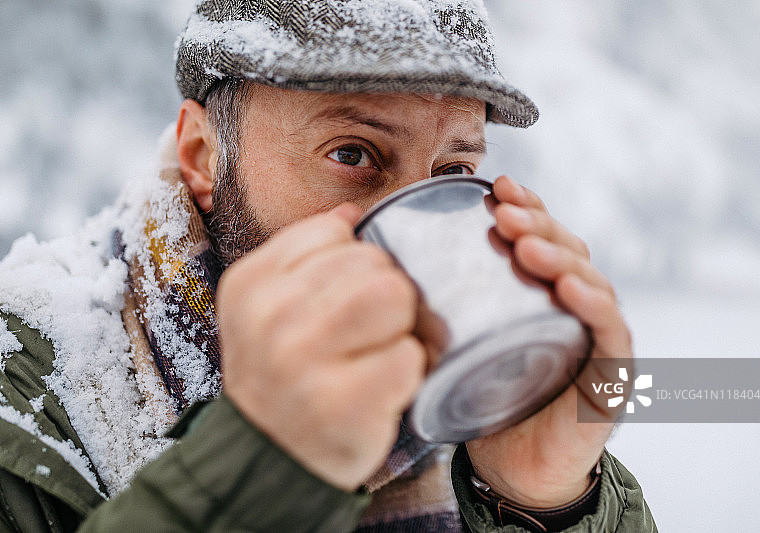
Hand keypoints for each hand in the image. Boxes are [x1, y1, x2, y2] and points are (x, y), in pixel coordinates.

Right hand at [217, 204, 426, 490]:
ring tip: (380, 350)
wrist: (268, 456)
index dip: (357, 260)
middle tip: (371, 330)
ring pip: (395, 297)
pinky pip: (409, 356)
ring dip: (401, 327)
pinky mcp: (343, 404)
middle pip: (374, 262)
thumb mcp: (269, 306)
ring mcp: (303, 360)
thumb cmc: (283, 373)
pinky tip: (382, 385)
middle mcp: (271, 316)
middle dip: (386, 293)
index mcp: (252, 282)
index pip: (335, 230)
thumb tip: (352, 212)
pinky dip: (408, 371)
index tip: (347, 294)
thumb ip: (306, 255)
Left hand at [466, 176, 630, 507]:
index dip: (527, 206)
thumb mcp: (461, 343)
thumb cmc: (486, 401)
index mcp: (542, 294)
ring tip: (526, 244)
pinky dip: (593, 307)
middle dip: (537, 224)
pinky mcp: (609, 375)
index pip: (542, 238)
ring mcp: (595, 338)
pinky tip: (567, 288)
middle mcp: (574, 307)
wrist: (515, 470)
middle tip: (505, 212)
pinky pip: (610, 334)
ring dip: (560, 256)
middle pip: (567, 250)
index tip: (497, 186)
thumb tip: (382, 268)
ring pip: (589, 282)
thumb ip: (439, 308)